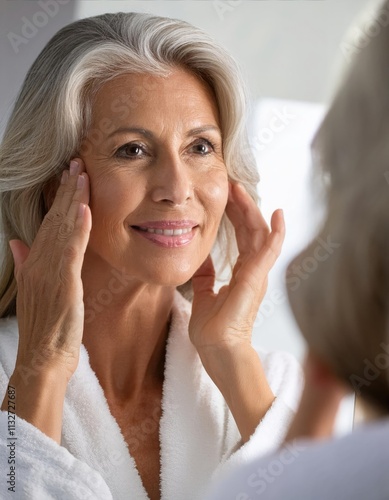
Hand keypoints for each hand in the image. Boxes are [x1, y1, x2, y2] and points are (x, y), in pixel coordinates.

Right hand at [9, 158, 90, 382]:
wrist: (41, 360)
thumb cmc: (44, 329)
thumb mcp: (32, 292)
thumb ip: (25, 265)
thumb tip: (16, 242)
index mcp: (34, 264)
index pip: (48, 223)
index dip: (58, 199)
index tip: (68, 176)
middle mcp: (39, 263)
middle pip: (54, 219)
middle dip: (67, 190)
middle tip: (77, 162)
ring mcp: (49, 272)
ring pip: (62, 228)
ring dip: (72, 199)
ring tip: (81, 173)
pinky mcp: (62, 283)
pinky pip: (71, 251)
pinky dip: (78, 228)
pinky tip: (84, 208)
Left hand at [189, 182, 284, 352]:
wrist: (217, 350)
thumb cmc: (213, 329)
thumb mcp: (203, 294)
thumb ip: (205, 276)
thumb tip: (201, 258)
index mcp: (241, 274)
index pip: (241, 237)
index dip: (235, 216)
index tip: (225, 198)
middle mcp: (252, 271)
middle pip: (250, 231)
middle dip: (241, 206)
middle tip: (232, 185)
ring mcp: (256, 274)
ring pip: (259, 234)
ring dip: (251, 211)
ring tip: (242, 190)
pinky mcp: (257, 278)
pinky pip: (270, 250)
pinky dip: (276, 232)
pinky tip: (277, 213)